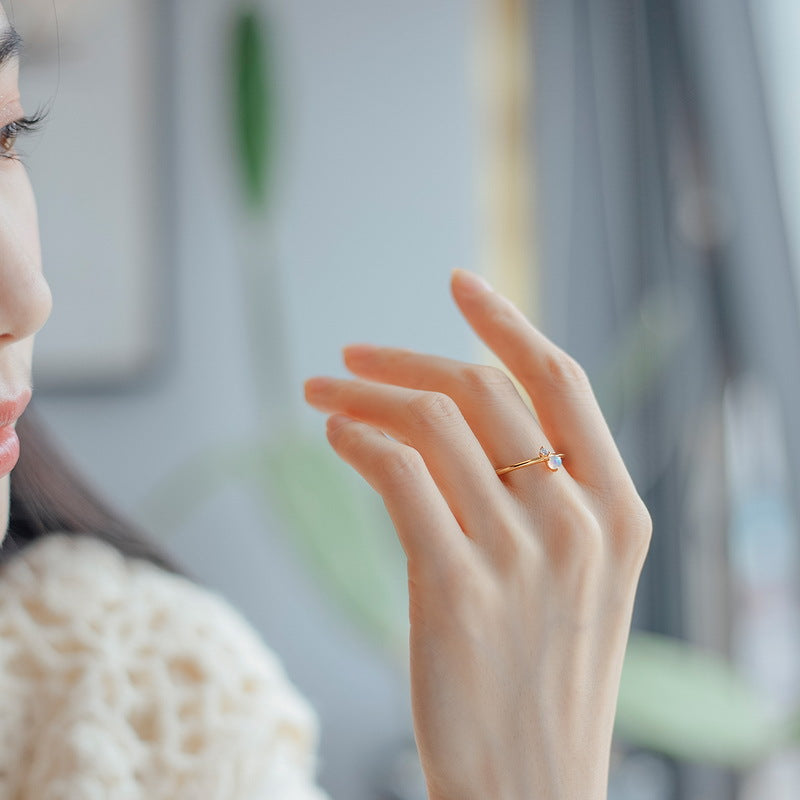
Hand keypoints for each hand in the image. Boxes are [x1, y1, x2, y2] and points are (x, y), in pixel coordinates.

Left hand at [303, 269, 651, 799]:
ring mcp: (521, 557)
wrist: (530, 788)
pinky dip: (358, 441)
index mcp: (618, 511)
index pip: (559, 380)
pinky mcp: (455, 592)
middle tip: (347, 361)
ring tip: (322, 398)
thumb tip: (464, 414)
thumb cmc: (544, 677)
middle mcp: (577, 523)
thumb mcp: (576, 577)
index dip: (506, 321)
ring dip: (364, 397)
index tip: (459, 281)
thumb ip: (544, 495)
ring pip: (432, 425)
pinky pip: (398, 476)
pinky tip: (334, 437)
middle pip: (482, 391)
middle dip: (404, 362)